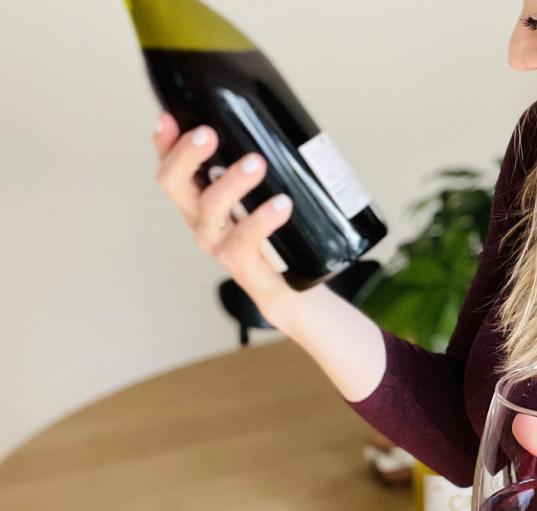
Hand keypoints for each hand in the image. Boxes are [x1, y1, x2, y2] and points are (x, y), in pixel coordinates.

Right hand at [151, 112, 297, 318]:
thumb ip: (261, 169)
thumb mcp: (267, 197)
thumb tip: (282, 126)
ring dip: (230, 183)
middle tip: (208, 134)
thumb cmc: (281, 241)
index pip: (174, 166)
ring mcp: (219, 245)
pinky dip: (262, 220)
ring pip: (210, 210)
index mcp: (203, 200)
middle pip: (174, 184)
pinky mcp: (244, 267)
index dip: (165, 143)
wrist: (298, 293)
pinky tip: (281, 204)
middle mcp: (203, 221)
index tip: (167, 118)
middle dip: (186, 156)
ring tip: (256, 163)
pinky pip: (244, 242)